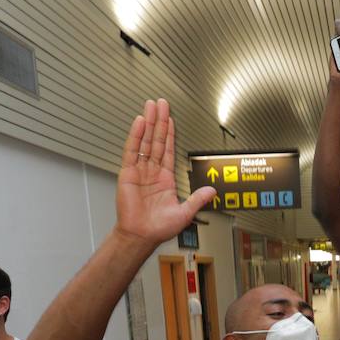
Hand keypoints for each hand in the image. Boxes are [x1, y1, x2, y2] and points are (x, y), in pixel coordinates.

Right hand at [114, 99, 216, 246]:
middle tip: (161, 103)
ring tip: (151, 106)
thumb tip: (212, 191)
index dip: (170, 134)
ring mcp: (139, 171)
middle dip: (159, 121)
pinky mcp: (128, 173)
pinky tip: (140, 123)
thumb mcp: (185, 213)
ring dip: (149, 123)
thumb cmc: (158, 228)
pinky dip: (136, 136)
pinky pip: (132, 151)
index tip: (171, 119)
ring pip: (145, 141)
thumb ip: (197, 199)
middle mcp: (152, 172)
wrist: (141, 236)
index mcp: (165, 179)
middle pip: (156, 140)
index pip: (168, 150)